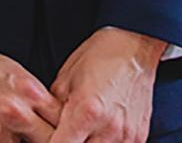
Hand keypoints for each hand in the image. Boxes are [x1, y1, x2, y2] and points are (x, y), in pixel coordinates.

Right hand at [0, 42, 62, 142]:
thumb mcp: (12, 76)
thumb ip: (33, 101)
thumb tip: (52, 123)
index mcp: (31, 91)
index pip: (64, 124)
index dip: (66, 137)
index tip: (67, 140)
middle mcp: (18, 109)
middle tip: (29, 138)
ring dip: (14, 142)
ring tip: (0, 134)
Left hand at [49, 27, 164, 142]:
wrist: (135, 48)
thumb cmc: (99, 56)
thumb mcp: (66, 78)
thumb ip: (53, 109)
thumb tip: (42, 128)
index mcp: (87, 110)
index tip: (47, 137)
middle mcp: (109, 128)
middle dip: (68, 142)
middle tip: (65, 130)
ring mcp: (127, 135)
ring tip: (83, 129)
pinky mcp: (139, 137)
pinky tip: (99, 130)